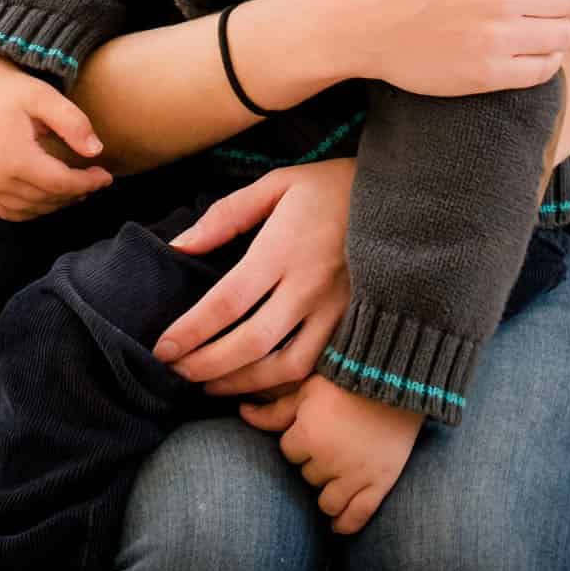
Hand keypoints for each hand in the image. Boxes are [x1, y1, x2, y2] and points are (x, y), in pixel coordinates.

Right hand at [0, 53, 111, 220]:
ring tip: (75, 188)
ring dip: (55, 203)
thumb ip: (73, 123)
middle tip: (94, 181)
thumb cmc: (9, 89)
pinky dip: (30, 209)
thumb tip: (97, 151)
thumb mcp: (43, 96)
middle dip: (75, 193)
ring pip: (28, 210)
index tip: (107, 176)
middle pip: (46, 199)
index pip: (60, 183)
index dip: (88, 183)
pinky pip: (7, 212)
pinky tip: (47, 196)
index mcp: (13, 157)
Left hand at [150, 160, 354, 394]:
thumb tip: (179, 245)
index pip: (227, 302)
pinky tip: (257, 384)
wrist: (407, 201)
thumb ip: (226, 215)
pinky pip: (316, 370)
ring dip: (241, 384)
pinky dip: (282, 385)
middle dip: (206, 365)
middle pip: (250, 343)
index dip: (191, 331)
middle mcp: (310, 287)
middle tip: (176, 372)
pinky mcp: (356, 326)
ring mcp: (337, 311)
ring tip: (209, 385)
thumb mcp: (277, 184)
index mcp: (284, 249)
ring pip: (285, 368)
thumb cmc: (333, 188)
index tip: (162, 348)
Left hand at [240, 377, 421, 535]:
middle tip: (331, 446)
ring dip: (327, 492)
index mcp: (308, 434)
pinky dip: (346, 524)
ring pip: (327, 502)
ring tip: (335, 478)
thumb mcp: (306, 390)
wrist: (395, 378)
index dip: (299, 441)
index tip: (314, 429)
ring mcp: (356, 475)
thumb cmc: (346, 379)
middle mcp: (329, 460)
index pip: (289, 453)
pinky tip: (338, 525)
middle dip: (315, 464)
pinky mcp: (380, 483)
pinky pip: (358, 516)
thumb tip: (241, 413)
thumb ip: (273, 411)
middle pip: (308, 476)